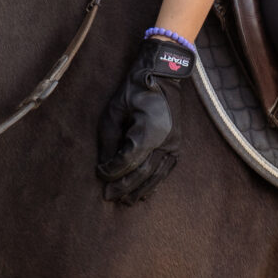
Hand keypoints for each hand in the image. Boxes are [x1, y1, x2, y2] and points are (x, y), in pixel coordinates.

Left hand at [98, 30, 190, 203]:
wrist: (162, 76)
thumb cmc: (134, 90)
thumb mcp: (114, 112)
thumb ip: (109, 141)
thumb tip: (104, 167)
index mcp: (150, 130)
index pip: (128, 160)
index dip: (112, 171)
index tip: (100, 175)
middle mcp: (166, 140)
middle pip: (143, 172)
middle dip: (124, 186)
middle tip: (109, 197)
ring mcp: (175, 144)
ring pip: (157, 175)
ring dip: (140, 190)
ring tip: (125, 201)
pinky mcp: (177, 145)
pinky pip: (166, 170)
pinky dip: (154, 183)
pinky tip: (143, 192)